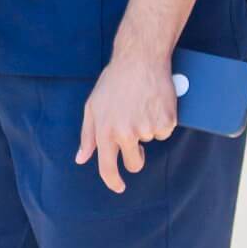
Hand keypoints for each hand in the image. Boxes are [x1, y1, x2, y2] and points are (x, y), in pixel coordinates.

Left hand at [77, 50, 176, 194]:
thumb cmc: (113, 82)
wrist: (139, 59)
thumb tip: (81, 159)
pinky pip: (164, 131)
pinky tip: (153, 103)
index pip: (107, 167)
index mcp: (105, 130)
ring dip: (147, 128)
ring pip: (151, 142)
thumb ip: (87, 135)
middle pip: (134, 163)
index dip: (113, 181)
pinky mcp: (166, 122)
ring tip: (140, 104)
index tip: (119, 188)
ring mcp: (147, 128)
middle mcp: (125, 133)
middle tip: (133, 134)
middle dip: (136, 157)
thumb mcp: (92, 107)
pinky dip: (161, 120)